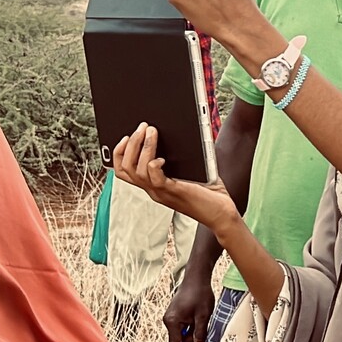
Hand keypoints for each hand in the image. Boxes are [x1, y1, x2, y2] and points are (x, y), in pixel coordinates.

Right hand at [114, 123, 239, 227]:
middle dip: (131, 144)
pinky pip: (154, 179)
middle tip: (142, 127)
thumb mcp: (189, 170)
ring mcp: (162, 192)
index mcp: (154, 185)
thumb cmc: (209, 192)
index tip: (127, 136)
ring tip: (151, 132)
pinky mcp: (174, 192)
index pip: (123, 171)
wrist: (222, 213)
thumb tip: (175, 131)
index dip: (120, 153)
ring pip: (137, 171)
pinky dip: (153, 164)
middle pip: (126, 168)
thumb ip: (178, 156)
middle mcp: (153, 190)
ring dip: (143, 147)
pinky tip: (162, 157)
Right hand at [163, 275, 213, 341]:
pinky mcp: (174, 314)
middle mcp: (168, 320)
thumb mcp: (203, 316)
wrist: (196, 278)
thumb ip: (199, 334)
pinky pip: (181, 327)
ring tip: (201, 320)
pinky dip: (190, 327)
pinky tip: (197, 317)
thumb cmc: (200, 295)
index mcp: (172, 322)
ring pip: (180, 334)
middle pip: (178, 340)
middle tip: (203, 330)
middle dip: (191, 340)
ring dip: (191, 333)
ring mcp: (170, 316)